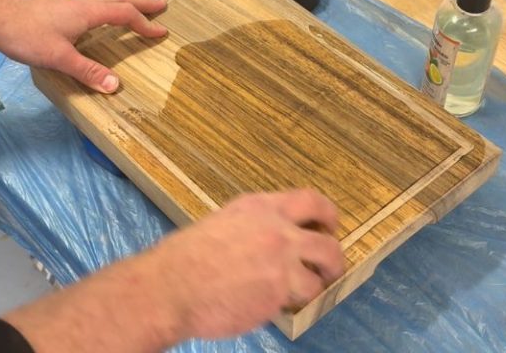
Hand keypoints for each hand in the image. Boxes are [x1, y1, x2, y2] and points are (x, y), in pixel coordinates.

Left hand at [0, 0, 166, 92]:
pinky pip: (95, 6)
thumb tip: (116, 86)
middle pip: (119, 0)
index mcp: (88, 13)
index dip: (145, 24)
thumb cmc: (26, 34)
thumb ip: (87, 71)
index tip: (161, 32)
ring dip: (126, 4)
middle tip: (162, 5)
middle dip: (142, 4)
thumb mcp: (58, 57)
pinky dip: (109, 9)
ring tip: (138, 9)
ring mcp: (70, 5)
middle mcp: (82, 4)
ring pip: (106, 1)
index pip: (125, 14)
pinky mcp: (59, 10)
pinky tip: (101, 19)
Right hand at [4, 189, 344, 352]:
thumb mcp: (221, 226)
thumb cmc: (185, 260)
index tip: (329, 226)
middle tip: (330, 267)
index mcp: (258, 207)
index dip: (326, 215)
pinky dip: (296, 303)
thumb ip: (252, 229)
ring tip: (306, 293)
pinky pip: (303, 297)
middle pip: (328, 240)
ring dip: (318, 284)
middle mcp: (276, 227)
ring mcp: (281, 258)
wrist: (171, 286)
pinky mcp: (280, 288)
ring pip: (322, 271)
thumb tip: (269, 245)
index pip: (309, 200)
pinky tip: (281, 305)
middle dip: (335, 257)